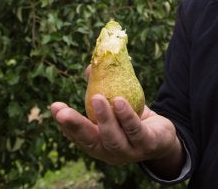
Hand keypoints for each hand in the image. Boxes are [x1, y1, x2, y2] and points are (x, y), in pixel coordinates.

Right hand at [50, 95, 183, 168]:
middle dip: (75, 125)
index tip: (54, 106)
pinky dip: (126, 116)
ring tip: (98, 98)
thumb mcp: (116, 104)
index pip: (77, 135)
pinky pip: (135, 131)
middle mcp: (109, 151)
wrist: (163, 136)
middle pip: (89, 140)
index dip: (65, 123)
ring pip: (112, 138)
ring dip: (104, 118)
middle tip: (63, 111)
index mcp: (97, 143)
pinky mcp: (147, 145)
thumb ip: (102, 88)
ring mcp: (128, 151)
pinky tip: (120, 102)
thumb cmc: (133, 120)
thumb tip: (91, 67)